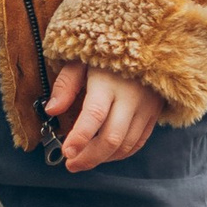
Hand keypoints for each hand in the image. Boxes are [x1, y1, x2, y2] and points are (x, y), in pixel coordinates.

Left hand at [46, 60, 161, 171]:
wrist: (148, 41)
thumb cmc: (105, 50)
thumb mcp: (80, 59)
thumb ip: (66, 84)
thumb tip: (52, 110)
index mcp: (109, 82)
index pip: (94, 115)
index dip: (80, 137)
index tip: (65, 153)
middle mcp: (131, 97)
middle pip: (112, 137)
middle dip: (89, 157)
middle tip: (70, 164)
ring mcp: (146, 107)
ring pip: (127, 144)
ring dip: (104, 158)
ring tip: (83, 160)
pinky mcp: (154, 113)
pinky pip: (139, 142)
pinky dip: (121, 153)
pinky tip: (104, 154)